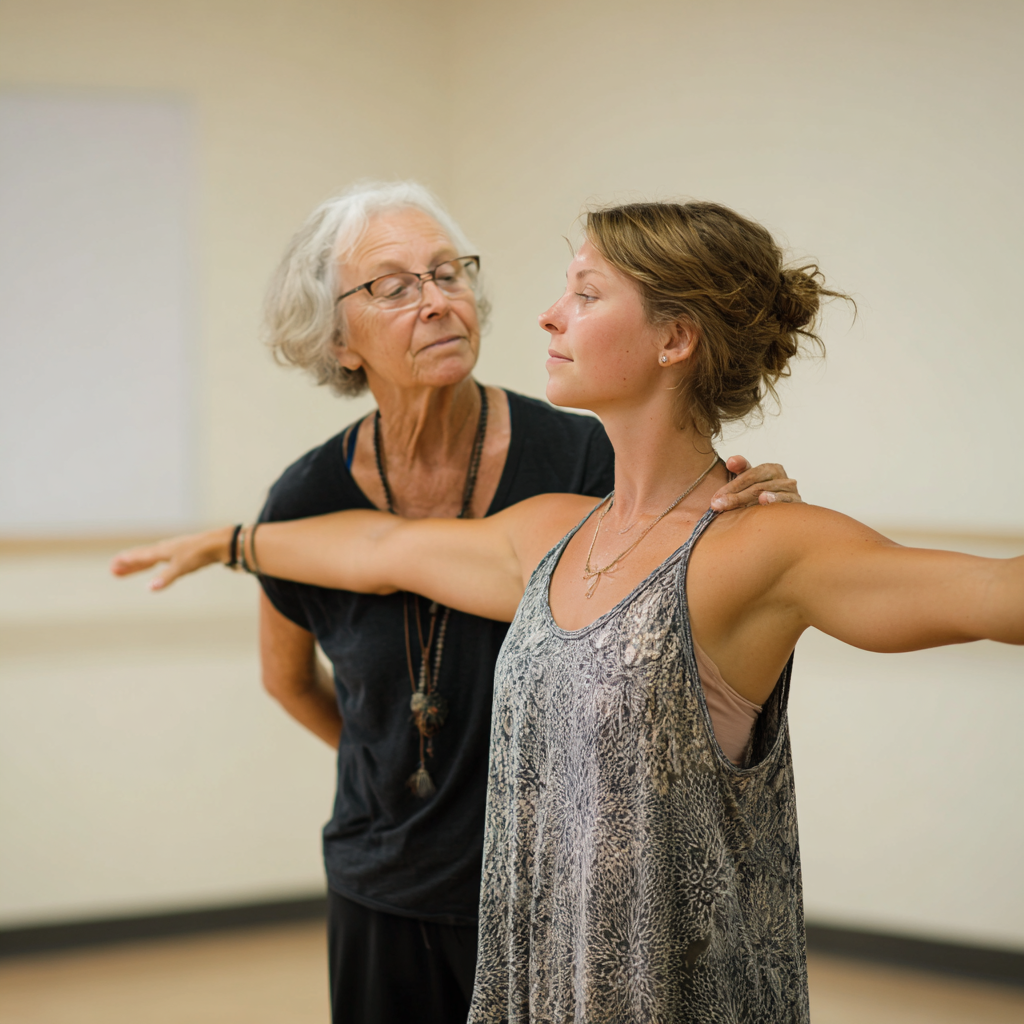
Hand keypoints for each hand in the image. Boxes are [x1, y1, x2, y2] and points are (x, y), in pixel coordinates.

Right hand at [110, 526, 234, 589]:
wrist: (222, 543)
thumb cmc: (201, 553)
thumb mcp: (182, 567)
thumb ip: (166, 577)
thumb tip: (149, 588)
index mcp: (163, 551)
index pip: (140, 556)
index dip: (127, 562)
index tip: (113, 565)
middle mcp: (167, 549)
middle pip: (143, 557)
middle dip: (129, 564)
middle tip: (114, 569)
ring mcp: (177, 550)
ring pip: (153, 557)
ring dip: (140, 563)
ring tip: (129, 567)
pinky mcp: (187, 554)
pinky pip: (165, 559)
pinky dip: (155, 562)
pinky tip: (159, 563)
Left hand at [710, 456, 800, 510]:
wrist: (783, 513)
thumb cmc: (761, 493)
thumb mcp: (749, 479)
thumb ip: (740, 467)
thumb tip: (730, 461)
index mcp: (772, 469)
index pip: (749, 475)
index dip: (731, 485)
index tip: (715, 497)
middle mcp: (784, 478)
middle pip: (756, 486)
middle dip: (735, 497)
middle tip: (718, 505)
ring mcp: (792, 492)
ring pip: (768, 494)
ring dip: (749, 500)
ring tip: (737, 502)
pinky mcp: (798, 505)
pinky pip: (786, 502)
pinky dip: (775, 500)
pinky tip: (763, 500)